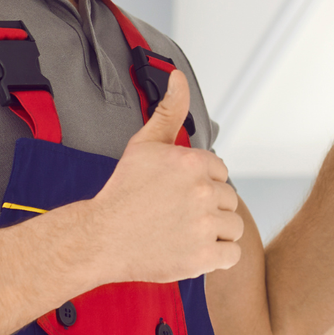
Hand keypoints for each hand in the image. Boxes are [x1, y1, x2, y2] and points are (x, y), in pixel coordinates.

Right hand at [70, 70, 242, 285]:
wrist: (100, 237)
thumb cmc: (122, 192)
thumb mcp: (144, 144)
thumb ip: (169, 111)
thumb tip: (178, 77)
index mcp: (193, 163)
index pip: (221, 173)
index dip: (201, 185)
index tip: (179, 195)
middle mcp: (202, 192)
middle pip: (229, 200)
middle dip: (209, 208)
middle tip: (178, 216)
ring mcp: (204, 225)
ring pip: (233, 227)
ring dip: (215, 232)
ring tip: (185, 233)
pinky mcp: (203, 257)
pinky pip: (232, 255)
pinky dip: (217, 257)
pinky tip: (193, 250)